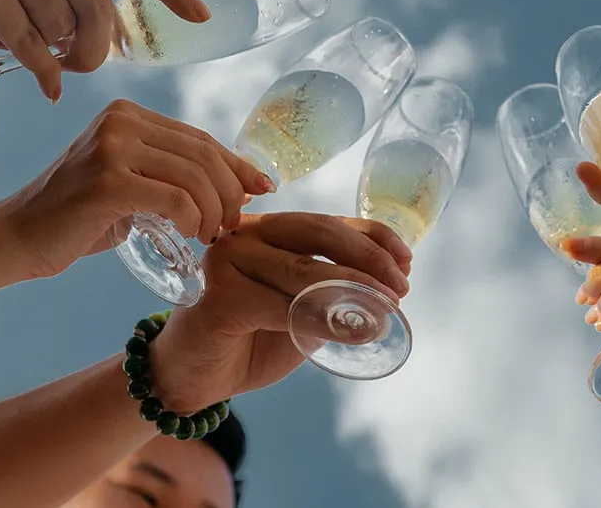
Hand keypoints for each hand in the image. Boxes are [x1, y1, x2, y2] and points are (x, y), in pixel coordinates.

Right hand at [0, 100, 274, 278]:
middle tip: (236, 223)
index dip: (237, 164)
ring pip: (194, 176)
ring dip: (215, 210)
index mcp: (128, 114)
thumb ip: (172, 175)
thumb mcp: (131, 183)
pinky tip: (192, 234)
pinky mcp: (107, 181)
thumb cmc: (79, 217)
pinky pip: (174, 199)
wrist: (18, 238)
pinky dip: (193, 219)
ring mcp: (112, 147)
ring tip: (214, 234)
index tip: (263, 188)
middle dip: (231, 191)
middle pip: (203, 154)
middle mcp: (121, 121)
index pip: (199, 138)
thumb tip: (240, 184)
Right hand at [151, 212, 412, 410]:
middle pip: (319, 233)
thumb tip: (393, 285)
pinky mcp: (218, 297)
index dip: (373, 236)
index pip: (329, 222)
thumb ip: (335, 292)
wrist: (193, 378)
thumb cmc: (250, 338)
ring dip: (353, 291)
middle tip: (401, 287)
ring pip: (304, 271)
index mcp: (270, 229)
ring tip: (386, 311)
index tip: (407, 260)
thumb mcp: (302, 309)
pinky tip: (353, 333)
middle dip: (369, 259)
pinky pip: (282, 307)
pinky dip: (323, 320)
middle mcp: (246, 233)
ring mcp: (228, 260)